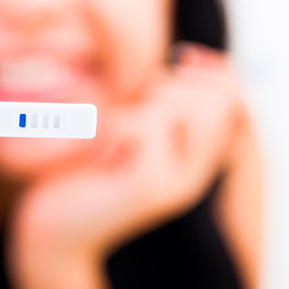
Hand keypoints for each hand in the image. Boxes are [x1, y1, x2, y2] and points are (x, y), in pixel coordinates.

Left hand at [8, 44, 247, 279]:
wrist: (51, 232)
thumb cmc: (80, 173)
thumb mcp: (122, 129)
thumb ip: (156, 102)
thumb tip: (188, 56)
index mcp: (196, 159)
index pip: (237, 99)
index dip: (217, 71)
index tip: (181, 58)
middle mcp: (197, 173)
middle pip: (218, 97)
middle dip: (168, 86)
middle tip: (128, 113)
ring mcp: (179, 183)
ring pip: (177, 106)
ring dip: (137, 106)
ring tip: (110, 138)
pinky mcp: (151, 187)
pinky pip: (148, 124)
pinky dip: (116, 124)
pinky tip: (99, 154)